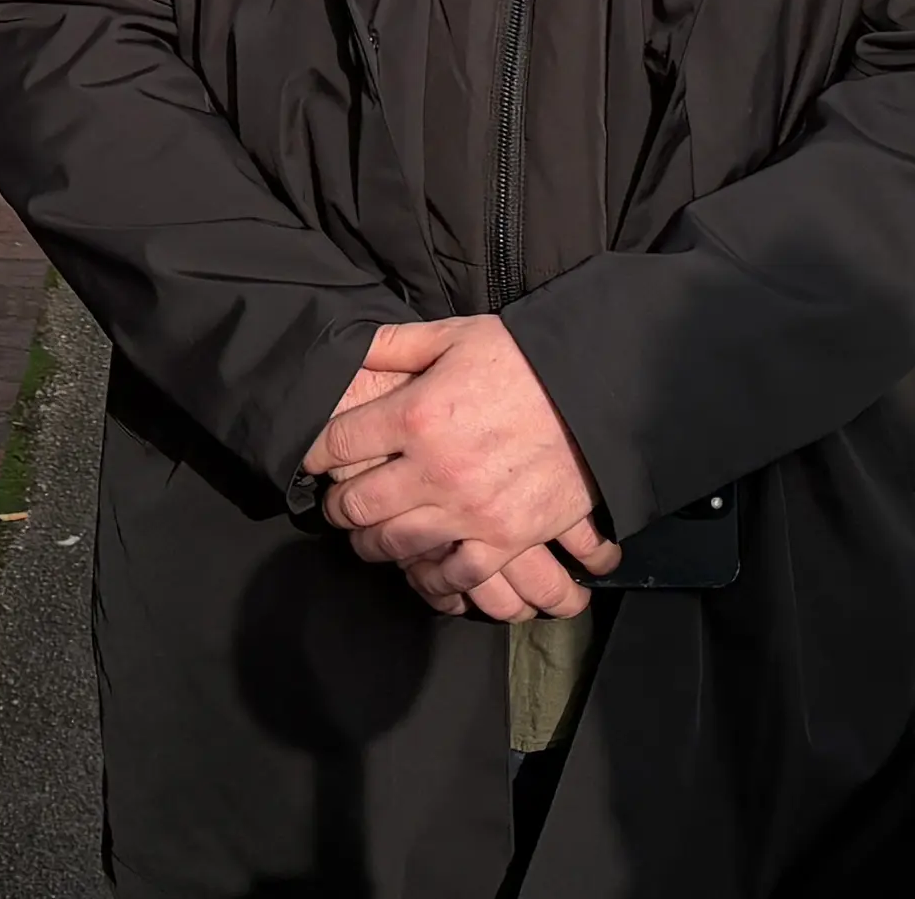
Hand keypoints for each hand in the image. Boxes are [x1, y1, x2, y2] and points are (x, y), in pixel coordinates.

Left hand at [303, 318, 620, 615]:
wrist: (602, 390)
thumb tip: (346, 351)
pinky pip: (453, 577)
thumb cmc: (526, 359)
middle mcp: (435, 469)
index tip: (312, 459)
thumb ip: (394, 345)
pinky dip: (430, 579)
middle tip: (341, 503)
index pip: (335, 445)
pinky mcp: (507, 539)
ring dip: (372, 544)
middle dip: (339, 506)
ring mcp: (471, 511)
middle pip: (356, 505)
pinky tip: (422, 568)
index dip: (313, 453)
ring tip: (372, 536)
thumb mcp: (454, 336)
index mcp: (416, 414)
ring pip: (394, 546)